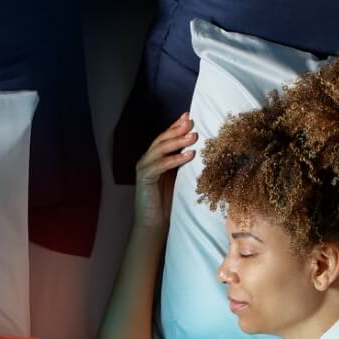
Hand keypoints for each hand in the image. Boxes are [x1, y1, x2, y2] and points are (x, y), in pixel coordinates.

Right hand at [134, 113, 197, 228]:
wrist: (152, 222)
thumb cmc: (165, 202)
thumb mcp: (175, 178)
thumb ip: (180, 163)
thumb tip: (195, 148)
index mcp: (153, 158)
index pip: (164, 138)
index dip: (175, 126)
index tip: (188, 116)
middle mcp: (146, 160)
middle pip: (161, 140)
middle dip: (176, 130)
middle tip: (191, 122)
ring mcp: (143, 168)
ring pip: (160, 149)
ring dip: (177, 142)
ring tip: (193, 137)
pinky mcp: (145, 178)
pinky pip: (161, 165)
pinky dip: (175, 159)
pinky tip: (189, 155)